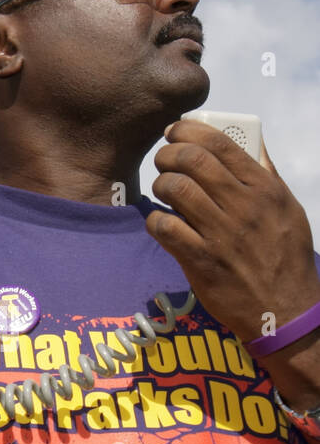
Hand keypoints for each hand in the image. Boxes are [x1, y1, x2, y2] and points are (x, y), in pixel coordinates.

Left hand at [147, 120, 319, 345]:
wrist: (286, 312)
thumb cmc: (285, 256)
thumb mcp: (288, 209)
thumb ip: (267, 174)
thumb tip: (253, 140)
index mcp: (264, 189)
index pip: (219, 143)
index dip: (187, 131)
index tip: (174, 134)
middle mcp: (244, 207)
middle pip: (190, 159)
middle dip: (167, 154)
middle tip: (164, 163)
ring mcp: (221, 234)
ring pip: (174, 188)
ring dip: (160, 185)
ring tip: (164, 192)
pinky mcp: (200, 260)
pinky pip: (163, 226)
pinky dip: (155, 220)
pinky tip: (163, 224)